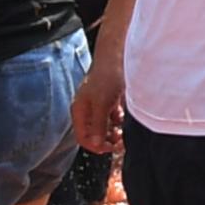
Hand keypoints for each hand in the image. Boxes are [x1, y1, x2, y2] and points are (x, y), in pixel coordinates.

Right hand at [72, 41, 128, 155]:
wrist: (118, 55)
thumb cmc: (107, 77)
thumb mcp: (102, 103)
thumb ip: (98, 124)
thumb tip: (95, 145)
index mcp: (80, 111)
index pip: (83, 137)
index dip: (95, 146)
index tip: (110, 149)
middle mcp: (87, 109)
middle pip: (94, 133)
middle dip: (106, 139)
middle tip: (120, 142)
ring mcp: (98, 104)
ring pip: (105, 126)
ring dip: (113, 131)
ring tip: (123, 132)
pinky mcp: (110, 99)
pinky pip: (113, 117)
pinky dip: (118, 120)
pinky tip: (124, 117)